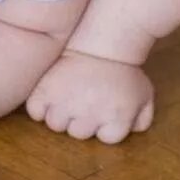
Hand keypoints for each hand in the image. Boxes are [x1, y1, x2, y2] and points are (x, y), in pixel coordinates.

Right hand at [25, 49, 154, 142]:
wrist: (104, 41)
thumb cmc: (124, 69)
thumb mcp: (144, 93)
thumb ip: (142, 118)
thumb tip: (132, 131)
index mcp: (116, 119)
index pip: (106, 138)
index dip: (105, 124)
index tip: (105, 107)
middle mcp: (90, 116)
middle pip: (77, 133)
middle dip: (81, 119)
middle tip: (84, 98)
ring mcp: (67, 103)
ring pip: (55, 124)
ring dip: (60, 113)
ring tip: (67, 96)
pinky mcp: (47, 90)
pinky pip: (35, 110)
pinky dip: (39, 106)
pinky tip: (49, 96)